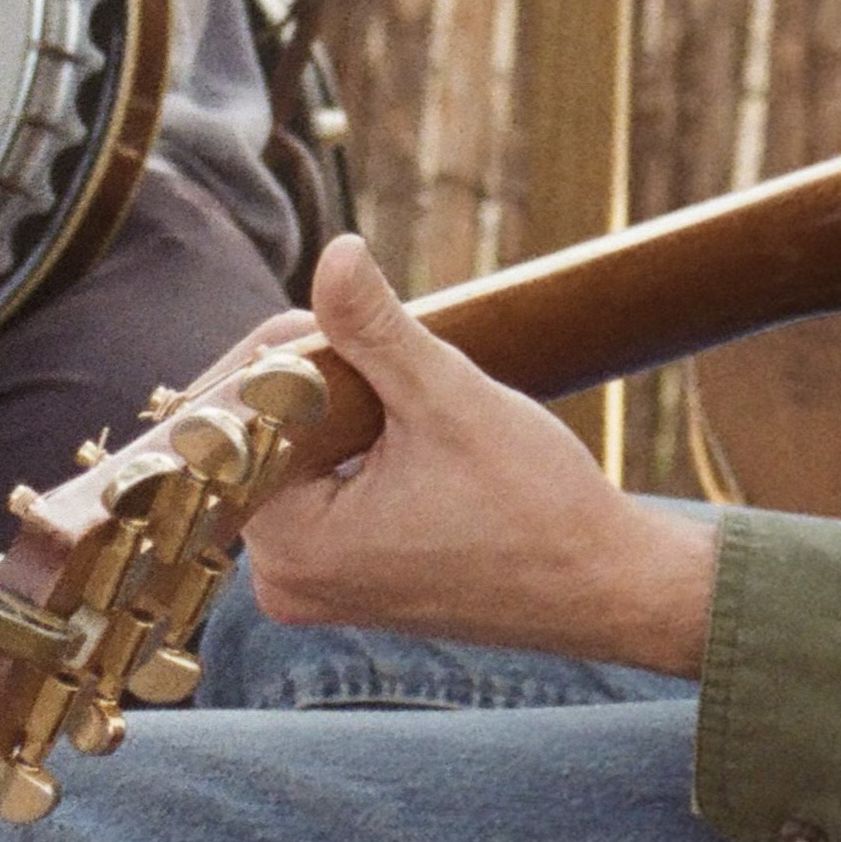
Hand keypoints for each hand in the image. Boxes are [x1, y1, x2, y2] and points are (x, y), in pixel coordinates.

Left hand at [242, 235, 719, 674]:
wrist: (605, 586)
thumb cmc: (537, 506)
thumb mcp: (450, 401)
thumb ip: (376, 328)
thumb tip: (334, 253)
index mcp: (291, 547)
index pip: (235, 422)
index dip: (278, 356)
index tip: (330, 318)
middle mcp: (283, 580)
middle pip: (257, 442)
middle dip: (306, 382)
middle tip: (371, 345)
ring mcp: (312, 587)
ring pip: (290, 463)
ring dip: (331, 412)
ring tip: (402, 395)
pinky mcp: (343, 585)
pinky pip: (317, 495)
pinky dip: (349, 451)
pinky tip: (404, 434)